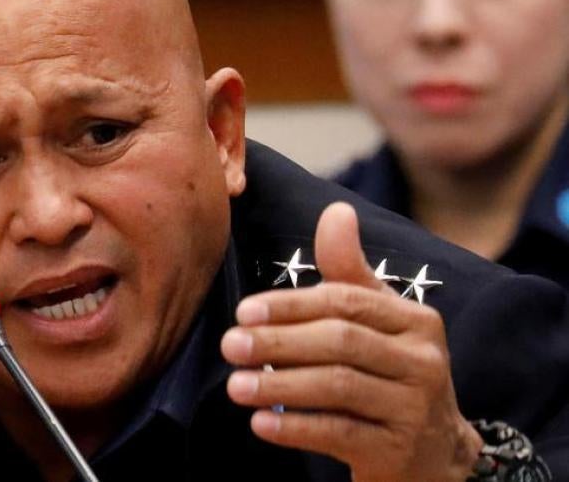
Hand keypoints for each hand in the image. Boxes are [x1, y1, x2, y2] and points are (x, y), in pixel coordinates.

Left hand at [221, 202, 482, 480]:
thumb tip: (336, 210)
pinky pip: (340, 433)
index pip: (345, 303)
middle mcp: (424, 362)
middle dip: (278, 341)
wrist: (435, 455)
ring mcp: (416, 410)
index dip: (291, 305)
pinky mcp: (400, 452)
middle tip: (230, 346)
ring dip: (279, 385)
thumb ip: (349, 272)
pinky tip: (260, 422)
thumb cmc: (391, 373)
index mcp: (416, 321)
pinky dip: (296, 428)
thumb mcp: (377, 321)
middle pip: (340, 342)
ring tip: (235, 385)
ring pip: (338, 387)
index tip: (243, 311)